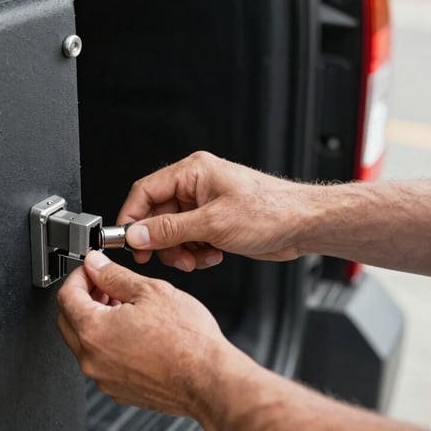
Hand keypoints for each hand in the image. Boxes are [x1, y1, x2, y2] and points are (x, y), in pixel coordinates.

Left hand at [56, 250, 238, 423]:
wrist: (209, 380)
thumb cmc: (188, 341)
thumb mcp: (150, 291)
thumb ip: (115, 276)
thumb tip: (96, 265)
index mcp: (93, 331)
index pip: (66, 296)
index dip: (79, 276)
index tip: (92, 270)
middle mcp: (92, 359)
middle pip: (69, 320)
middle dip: (84, 298)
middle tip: (106, 285)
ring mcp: (104, 378)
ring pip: (86, 343)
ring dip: (97, 320)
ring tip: (125, 306)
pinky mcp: (119, 390)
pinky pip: (103, 362)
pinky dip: (110, 344)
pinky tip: (135, 332)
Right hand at [117, 151, 313, 270]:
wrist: (303, 225)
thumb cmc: (270, 212)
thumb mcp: (213, 223)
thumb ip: (170, 230)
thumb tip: (137, 234)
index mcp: (192, 172)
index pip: (145, 191)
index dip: (132, 218)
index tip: (128, 242)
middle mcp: (196, 186)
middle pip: (158, 215)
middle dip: (164, 242)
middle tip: (173, 258)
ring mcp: (206, 205)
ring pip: (173, 232)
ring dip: (182, 251)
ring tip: (199, 258)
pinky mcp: (215, 222)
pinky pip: (190, 239)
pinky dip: (197, 252)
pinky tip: (214, 255)